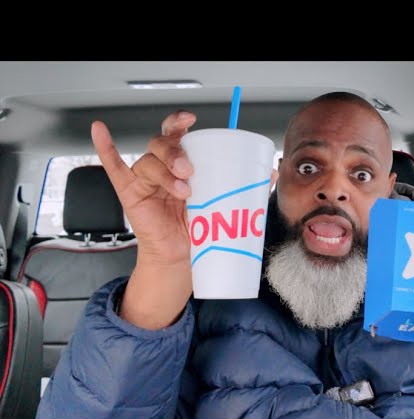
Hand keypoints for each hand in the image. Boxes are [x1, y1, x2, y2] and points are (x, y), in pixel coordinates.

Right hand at [91, 112, 278, 329]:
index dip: (181, 123)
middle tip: (189, 169)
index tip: (192, 120)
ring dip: (164, 172)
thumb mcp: (222, 204)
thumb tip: (268, 173)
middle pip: (161, 144)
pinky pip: (113, 168)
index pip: (179, 135)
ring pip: (147, 161)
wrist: (185, 259)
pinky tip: (100, 132)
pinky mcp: (130, 194)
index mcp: (183, 164)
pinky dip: (106, 149)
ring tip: (182, 190)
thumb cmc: (201, 229)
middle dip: (175, 153)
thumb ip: (241, 187)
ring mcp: (144, 180)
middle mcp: (162, 167)